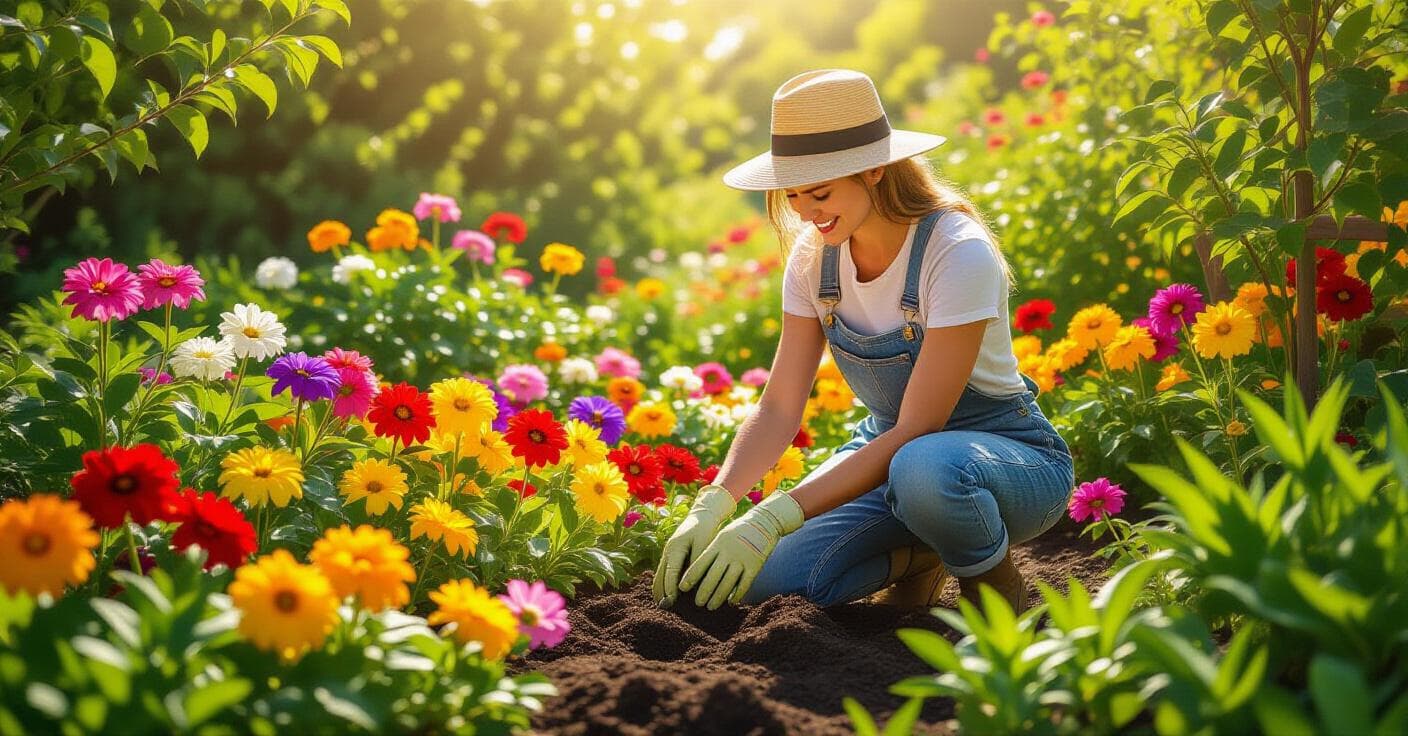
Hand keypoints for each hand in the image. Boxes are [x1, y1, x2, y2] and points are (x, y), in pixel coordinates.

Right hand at [653, 484, 736, 606]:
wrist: (701, 517)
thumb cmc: (705, 530)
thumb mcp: (703, 543)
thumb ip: (698, 561)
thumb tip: (693, 580)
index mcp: (676, 547)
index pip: (671, 571)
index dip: (670, 587)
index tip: (671, 600)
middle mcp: (668, 551)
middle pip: (661, 575)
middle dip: (661, 592)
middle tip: (664, 607)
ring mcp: (667, 553)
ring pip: (659, 575)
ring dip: (659, 590)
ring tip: (661, 605)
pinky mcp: (670, 556)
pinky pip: (662, 573)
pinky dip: (662, 584)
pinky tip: (665, 595)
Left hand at [678, 491, 803, 609]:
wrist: (763, 523)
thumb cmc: (738, 532)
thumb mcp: (721, 537)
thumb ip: (711, 552)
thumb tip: (695, 571)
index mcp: (718, 545)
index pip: (700, 563)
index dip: (691, 577)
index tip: (682, 588)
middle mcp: (728, 553)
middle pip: (712, 577)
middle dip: (703, 592)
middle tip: (698, 603)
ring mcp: (742, 560)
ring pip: (727, 584)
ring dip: (718, 597)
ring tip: (711, 606)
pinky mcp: (755, 566)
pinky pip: (744, 585)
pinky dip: (736, 595)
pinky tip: (730, 602)